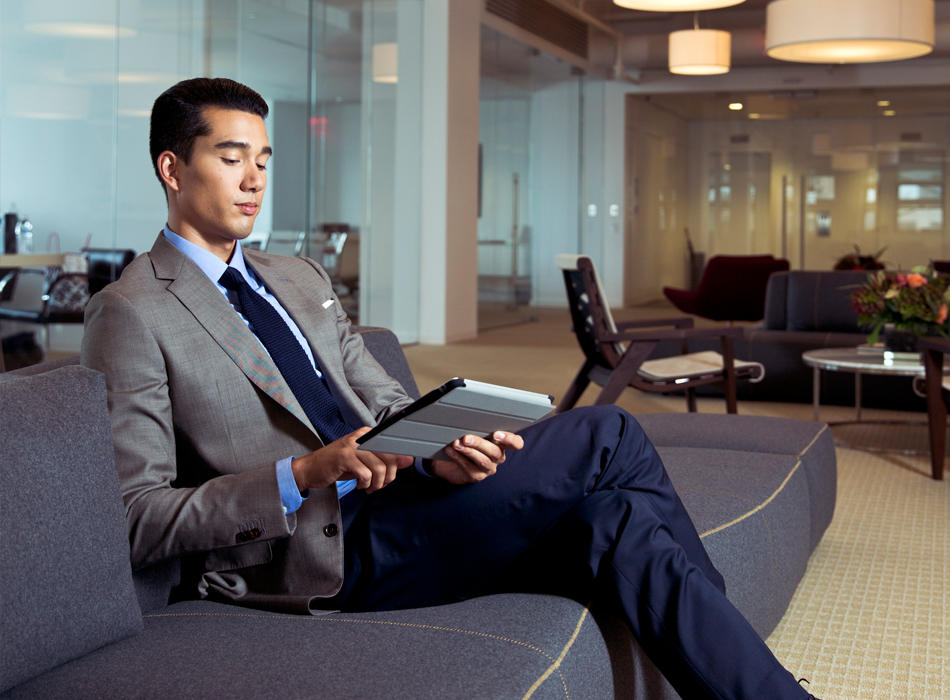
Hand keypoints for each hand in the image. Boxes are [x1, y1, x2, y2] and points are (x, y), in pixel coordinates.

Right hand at [291, 427, 413, 493]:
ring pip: (379, 468)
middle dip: (388, 477)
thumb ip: (386, 459)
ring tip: (368, 487)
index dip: (397, 464)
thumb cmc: (338, 466)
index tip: (391, 476)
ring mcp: (352, 445)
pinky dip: (365, 484)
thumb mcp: (364, 462)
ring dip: (376, 484)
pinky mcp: (344, 457)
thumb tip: (408, 459)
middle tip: (378, 485)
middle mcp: (361, 436)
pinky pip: (366, 474)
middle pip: (390, 457)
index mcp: (368, 434)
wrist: (310, 469)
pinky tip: (358, 485)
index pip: (393, 447)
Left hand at [431, 431, 524, 484]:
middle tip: (466, 438)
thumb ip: (478, 427)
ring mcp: (488, 468)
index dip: (510, 440)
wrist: (453, 462)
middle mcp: (497, 457)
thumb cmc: (468, 443)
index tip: (496, 434)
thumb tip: (469, 418)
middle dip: (480, 444)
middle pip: (494, 452)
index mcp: (502, 444)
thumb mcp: (475, 433)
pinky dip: (458, 458)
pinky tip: (451, 450)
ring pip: (482, 461)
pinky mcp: (476, 476)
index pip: (516, 443)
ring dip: (469, 451)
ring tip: (457, 444)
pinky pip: (469, 467)